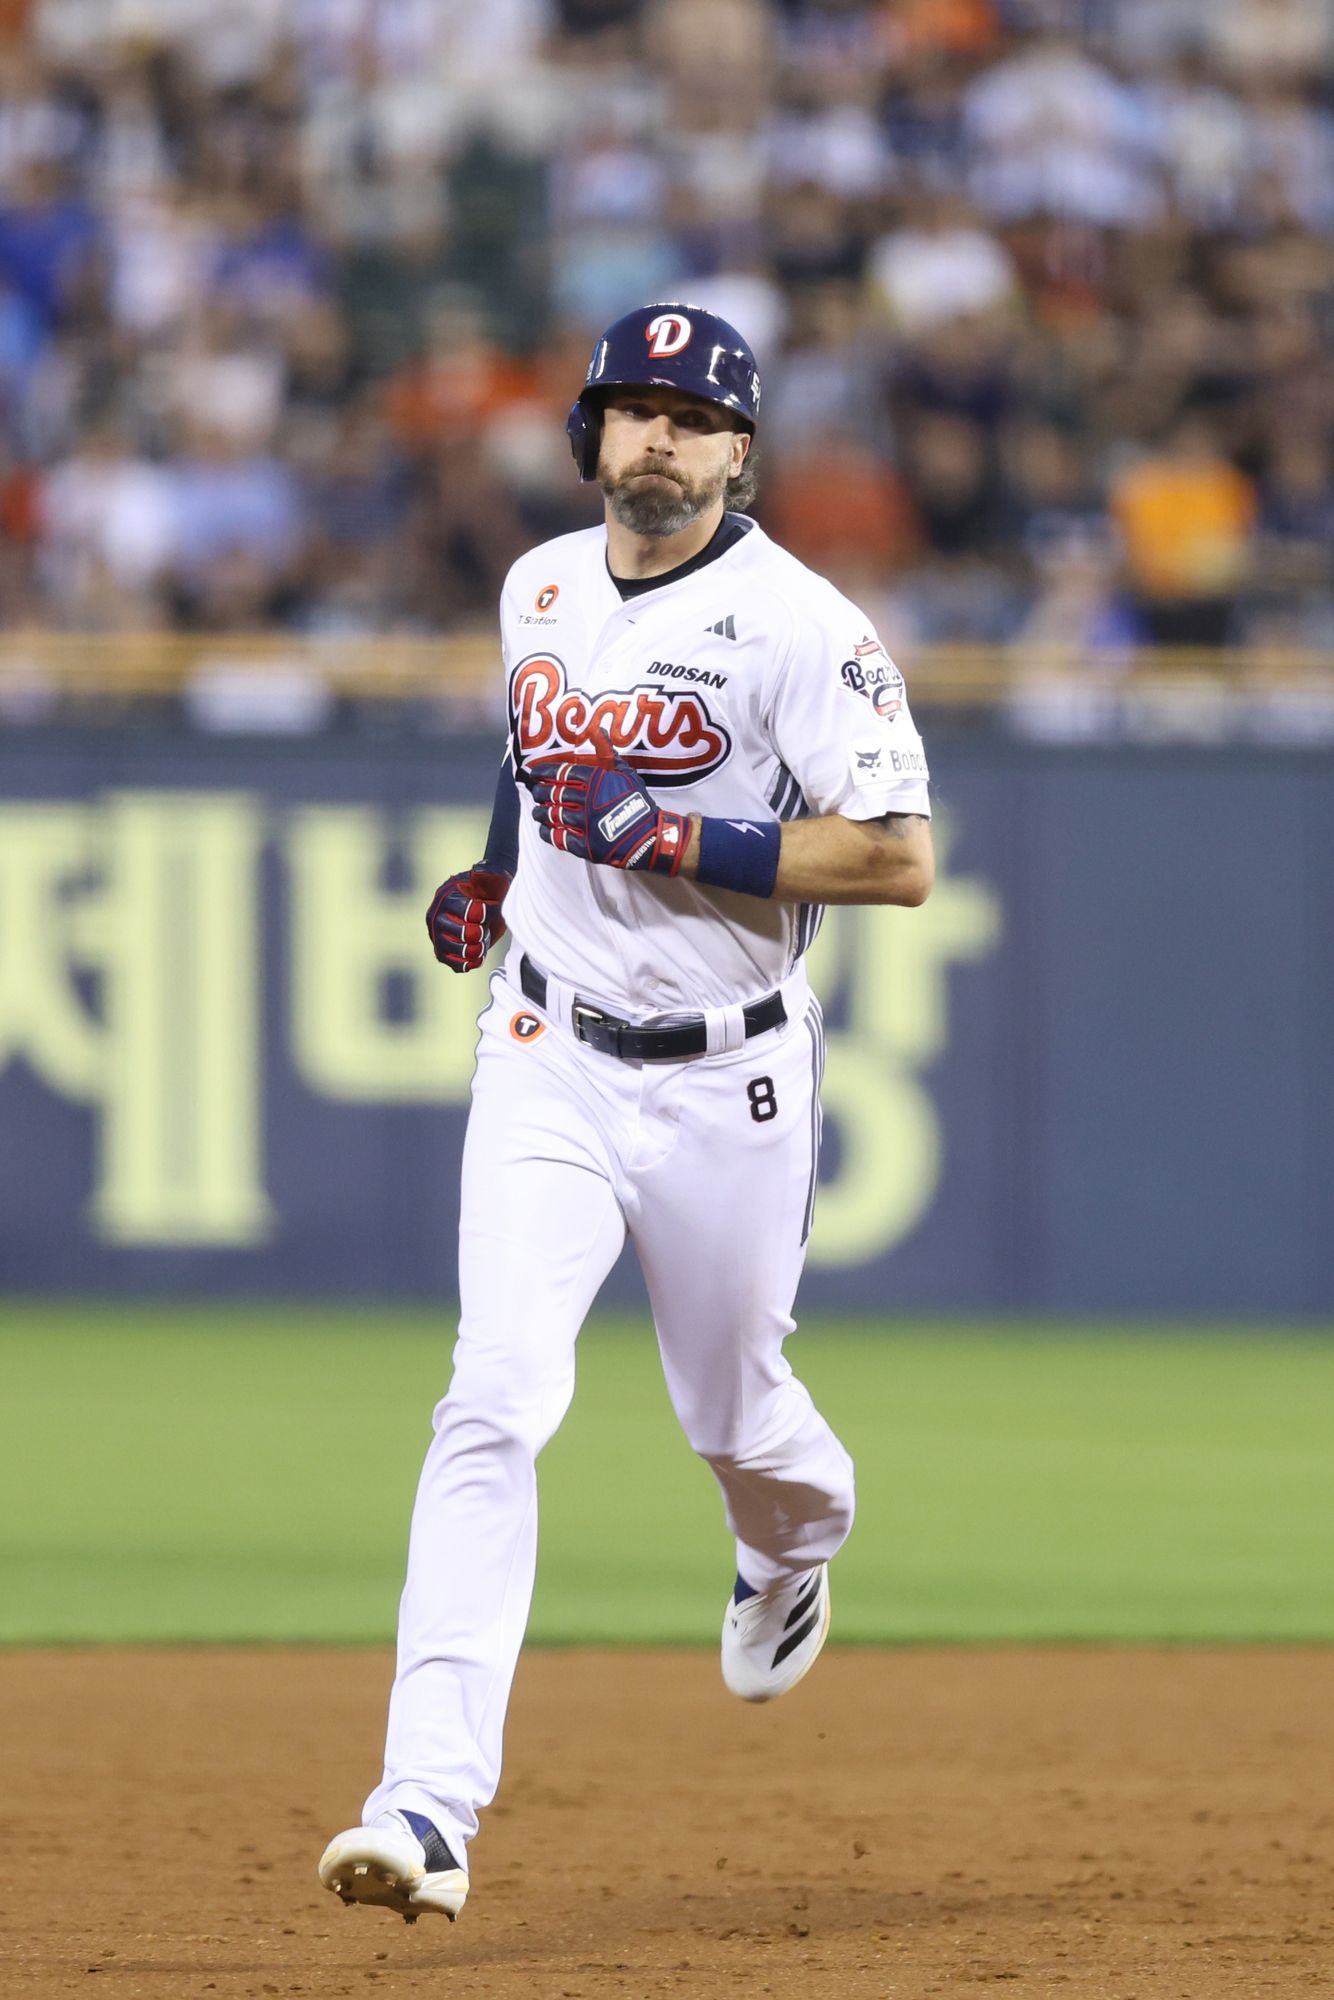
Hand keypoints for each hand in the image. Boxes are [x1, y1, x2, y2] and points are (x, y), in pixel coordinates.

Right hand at [425, 865, 510, 971]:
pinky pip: (453, 964)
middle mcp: (437, 917)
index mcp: (446, 897)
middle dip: (473, 934)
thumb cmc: (492, 886)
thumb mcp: (492, 876)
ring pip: (448, 951)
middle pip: (451, 933)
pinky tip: (480, 956)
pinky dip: (468, 964)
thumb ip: (486, 872)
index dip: (480, 914)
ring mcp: (439, 935)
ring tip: (482, 944)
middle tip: (483, 930)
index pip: (461, 911)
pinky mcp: (446, 951)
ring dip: (470, 951)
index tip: (488, 910)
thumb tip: (477, 871)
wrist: (494, 900)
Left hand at [525, 729, 688, 876]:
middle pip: (553, 793)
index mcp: (596, 781)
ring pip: (553, 815)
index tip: (533, 774)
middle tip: (536, 793)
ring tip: (537, 812)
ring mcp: (585, 823)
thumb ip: (608, 753)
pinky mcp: (585, 845)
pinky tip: (545, 829)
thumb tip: (598, 730)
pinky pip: (559, 838)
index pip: (562, 773)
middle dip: (540, 792)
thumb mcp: (626, 773)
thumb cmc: (638, 803)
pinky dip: (548, 833)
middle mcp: (587, 800)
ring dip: (541, 813)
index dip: (544, 772)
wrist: (651, 835)